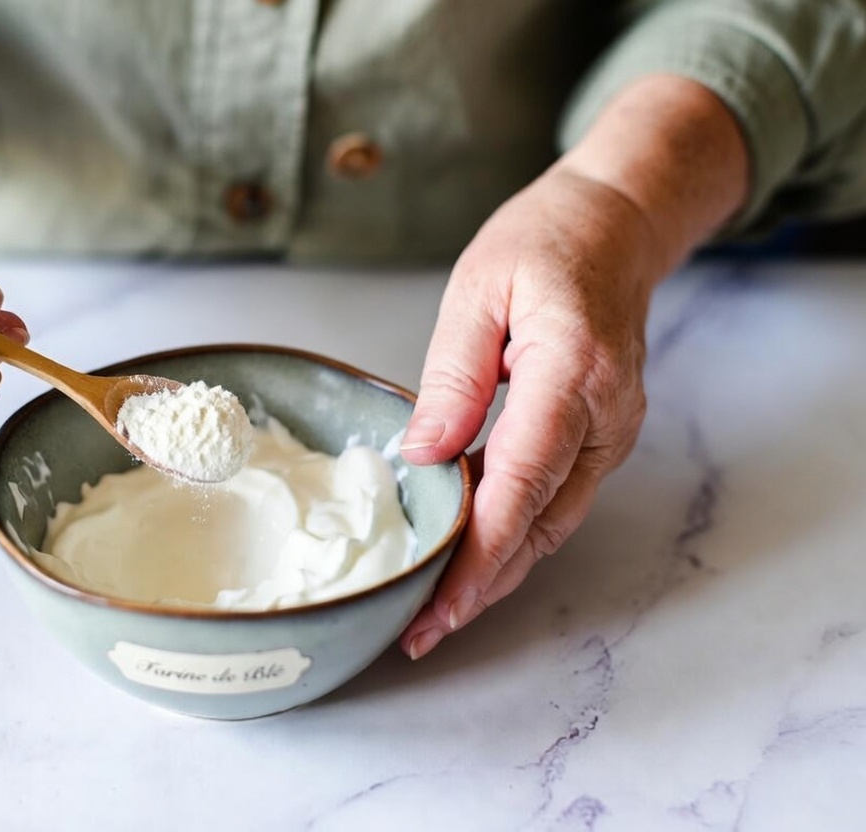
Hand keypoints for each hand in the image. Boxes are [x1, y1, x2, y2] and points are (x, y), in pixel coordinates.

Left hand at [397, 166, 661, 657]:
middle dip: (482, 586)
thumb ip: (454, 376)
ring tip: (436, 609)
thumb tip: (423, 456)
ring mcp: (611, 431)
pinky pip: (554, 498)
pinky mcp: (601, 436)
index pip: (520, 484)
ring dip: (497, 570)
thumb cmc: (546, 242)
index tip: (437, 604)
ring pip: (551, 522)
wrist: (617, 223)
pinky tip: (467, 552)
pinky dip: (512, 533)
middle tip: (421, 633)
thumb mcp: (480, 289)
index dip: (479, 555)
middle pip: (540, 523)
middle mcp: (605, 416)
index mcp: (571, 372)